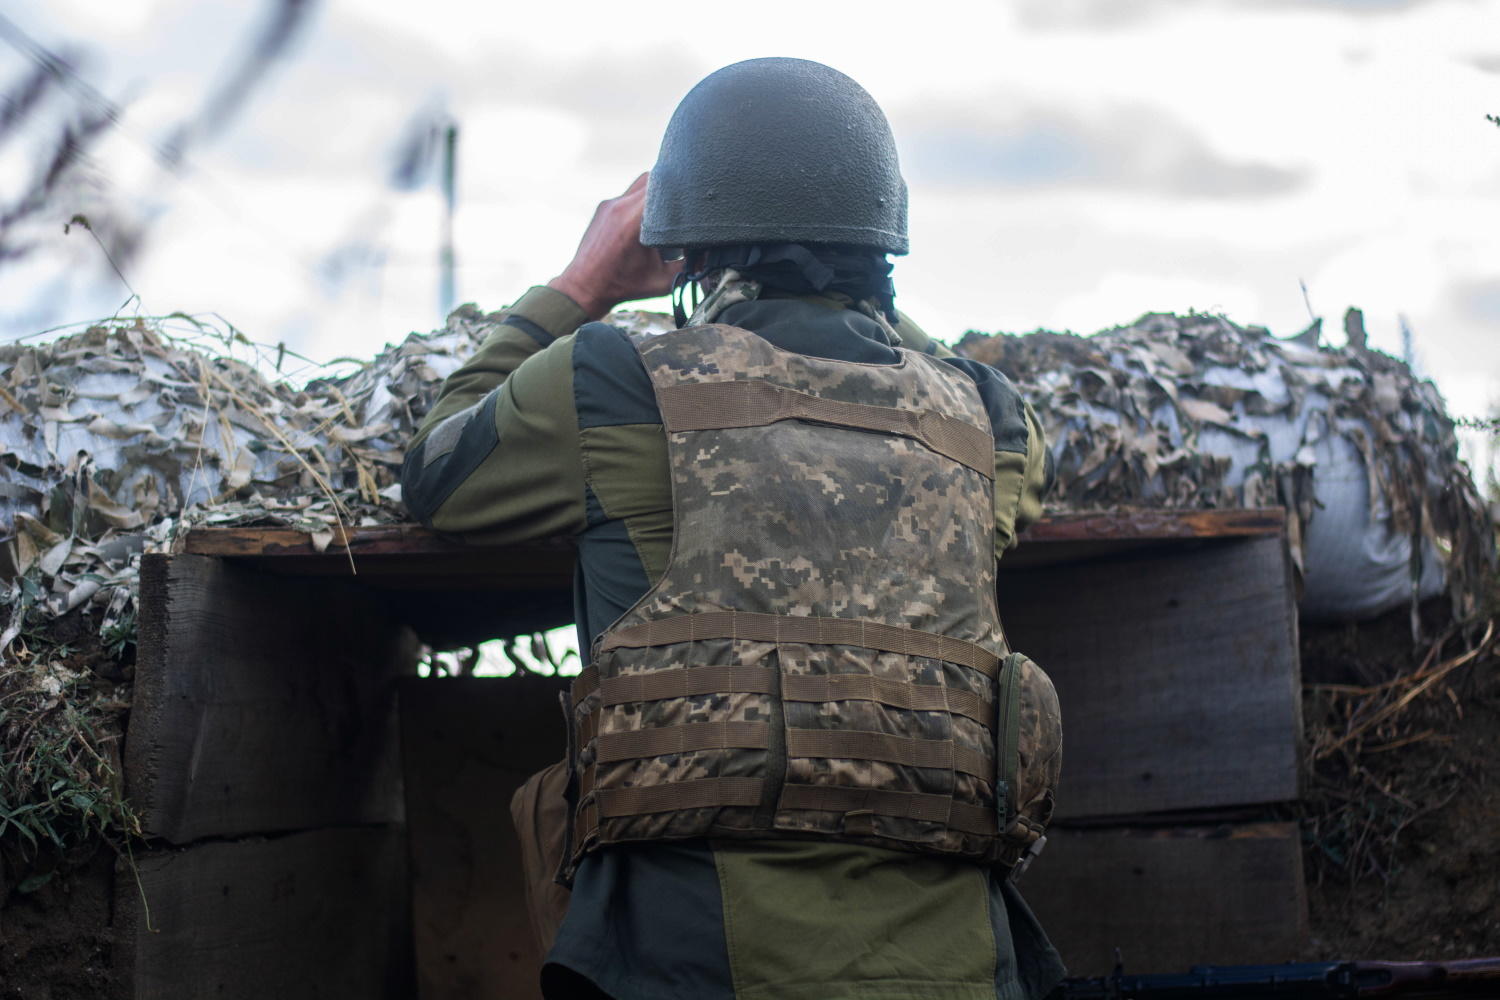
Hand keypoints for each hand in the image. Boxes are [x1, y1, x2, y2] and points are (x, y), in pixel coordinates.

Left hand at [548, 173, 683, 320]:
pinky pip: (628, 194)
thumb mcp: (662, 281)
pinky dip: (641, 200)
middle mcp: (621, 206)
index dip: (682, 185)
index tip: (696, 192)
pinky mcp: (604, 208)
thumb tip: (709, 257)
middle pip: (653, 177)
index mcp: (635, 220)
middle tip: (685, 198)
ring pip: (640, 183)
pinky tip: (649, 216)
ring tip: (668, 207)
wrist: (584, 288)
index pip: (664, 185)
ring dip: (655, 191)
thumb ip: (688, 267)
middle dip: (670, 185)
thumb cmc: (623, 286)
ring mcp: (610, 204)